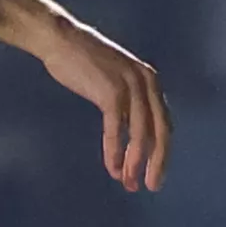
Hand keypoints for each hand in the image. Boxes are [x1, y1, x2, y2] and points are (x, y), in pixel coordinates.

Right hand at [37, 11, 171, 193]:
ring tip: (129, 182)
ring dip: (135, 162)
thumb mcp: (115, 82)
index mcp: (150, 82)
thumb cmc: (83, 63)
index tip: (153, 176)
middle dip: (156, 163)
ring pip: (141, 133)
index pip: (164, 125)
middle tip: (149, 186)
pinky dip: (115, 151)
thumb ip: (129, 103)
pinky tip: (113, 168)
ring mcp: (130, 85)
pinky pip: (117, 129)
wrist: (60, 40)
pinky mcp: (111, 90)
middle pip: (160, 132)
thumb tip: (133, 135)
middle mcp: (147, 83)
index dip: (160, 154)